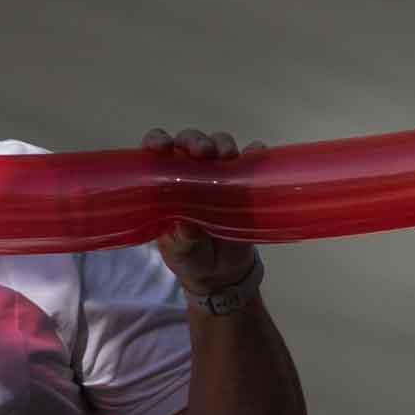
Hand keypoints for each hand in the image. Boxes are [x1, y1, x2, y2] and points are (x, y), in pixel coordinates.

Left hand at [141, 127, 263, 293]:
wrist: (220, 273)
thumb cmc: (189, 256)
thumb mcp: (180, 252)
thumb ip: (181, 240)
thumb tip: (187, 227)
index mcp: (166, 182)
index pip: (158, 152)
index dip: (158, 141)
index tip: (162, 146)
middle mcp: (191, 171)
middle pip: (191, 142)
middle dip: (196, 141)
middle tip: (204, 152)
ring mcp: (220, 175)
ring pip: (220, 146)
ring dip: (223, 144)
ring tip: (228, 156)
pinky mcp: (245, 184)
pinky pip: (251, 163)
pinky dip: (255, 154)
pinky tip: (257, 153)